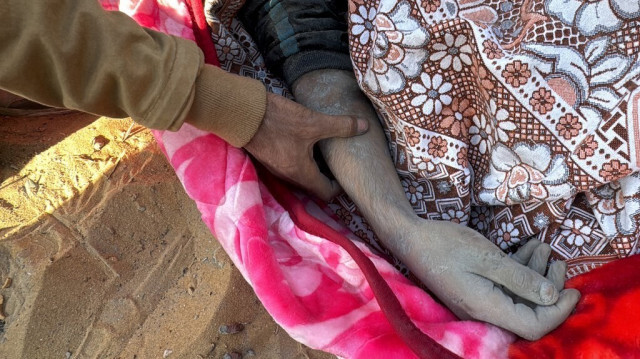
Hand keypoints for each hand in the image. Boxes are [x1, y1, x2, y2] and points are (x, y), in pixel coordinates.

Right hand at [244, 92, 367, 200]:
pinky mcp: (268, 157)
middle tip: (339, 163)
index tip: (347, 174)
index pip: (326, 193)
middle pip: (313, 186)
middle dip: (327, 177)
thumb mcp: (313, 122)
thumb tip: (365, 127)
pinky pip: (289, 165)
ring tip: (324, 152)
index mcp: (302, 174)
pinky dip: (300, 159)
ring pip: (300, 175)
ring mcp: (276, 168)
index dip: (339, 187)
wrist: (243, 114)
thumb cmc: (279, 121)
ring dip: (312, 168)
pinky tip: (305, 142)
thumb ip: (341, 126)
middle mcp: (288, 177)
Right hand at [398, 219, 579, 339]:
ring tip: (543, 246)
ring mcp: (477, 303)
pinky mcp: (474, 292)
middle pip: (528, 313)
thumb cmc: (445, 244)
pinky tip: (527, 249)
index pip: (533, 325)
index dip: (558, 312)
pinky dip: (518, 271)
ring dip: (534, 275)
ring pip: (517, 298)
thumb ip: (520, 278)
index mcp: (486, 307)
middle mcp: (482, 312)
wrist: (410, 239)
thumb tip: (552, 295)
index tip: (574, 289)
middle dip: (549, 288)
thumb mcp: (487, 256)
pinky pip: (504, 289)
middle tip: (559, 261)